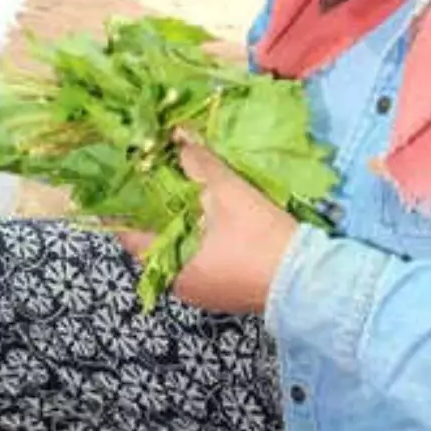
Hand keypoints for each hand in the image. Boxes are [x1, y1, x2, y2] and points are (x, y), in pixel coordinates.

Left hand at [119, 136, 298, 314]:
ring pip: (177, 255)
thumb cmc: (259, 237)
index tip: (126, 185)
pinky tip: (212, 225)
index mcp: (168, 263)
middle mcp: (178, 284)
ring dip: (179, 230)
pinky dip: (199, 246)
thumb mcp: (227, 192)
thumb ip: (199, 163)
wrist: (306, 280)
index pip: (127, 234)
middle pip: (152, 244)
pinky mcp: (222, 295)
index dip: (124, 207)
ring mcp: (201, 293)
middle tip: (157, 184)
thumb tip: (178, 135)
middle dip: (154, 215)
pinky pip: (199, 266)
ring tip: (185, 200)